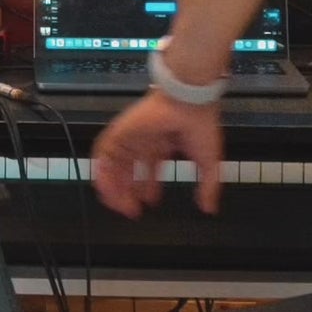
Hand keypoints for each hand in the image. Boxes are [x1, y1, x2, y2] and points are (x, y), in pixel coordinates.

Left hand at [90, 89, 223, 218]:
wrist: (190, 101)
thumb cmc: (200, 125)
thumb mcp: (208, 163)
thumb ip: (208, 187)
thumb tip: (209, 208)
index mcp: (164, 143)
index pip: (150, 168)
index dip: (148, 187)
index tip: (148, 203)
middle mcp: (145, 139)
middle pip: (129, 169)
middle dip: (129, 191)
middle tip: (131, 209)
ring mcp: (131, 135)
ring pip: (114, 164)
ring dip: (114, 186)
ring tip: (118, 204)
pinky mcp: (120, 131)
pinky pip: (103, 154)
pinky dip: (102, 172)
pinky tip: (107, 189)